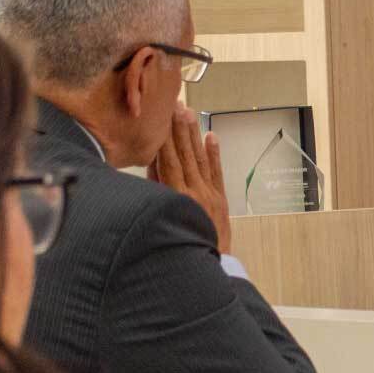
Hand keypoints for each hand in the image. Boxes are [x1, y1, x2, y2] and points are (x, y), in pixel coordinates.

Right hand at [149, 101, 233, 252]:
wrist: (207, 267)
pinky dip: (214, 153)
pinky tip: (211, 136)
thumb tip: (152, 167)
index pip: (168, 160)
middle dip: (178, 128)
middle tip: (175, 104)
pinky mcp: (221, 199)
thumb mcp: (162, 219)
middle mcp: (195, 192)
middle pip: (184, 153)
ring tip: (189, 113)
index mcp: (177, 197)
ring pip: (200, 158)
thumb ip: (157, 192)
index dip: (164, 137)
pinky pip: (217, 172)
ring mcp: (210, 194)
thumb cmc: (178, 247)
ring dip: (193, 134)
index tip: (159, 118)